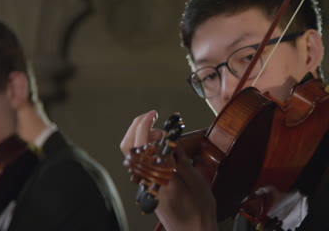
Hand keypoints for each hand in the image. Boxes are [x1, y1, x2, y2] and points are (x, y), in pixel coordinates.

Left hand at [120, 110, 217, 230]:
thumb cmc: (199, 212)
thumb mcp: (196, 181)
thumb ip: (180, 159)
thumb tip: (170, 140)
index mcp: (161, 178)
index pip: (145, 146)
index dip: (147, 126)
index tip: (154, 115)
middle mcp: (148, 181)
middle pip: (129, 148)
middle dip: (136, 127)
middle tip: (151, 116)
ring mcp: (145, 185)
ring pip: (132, 155)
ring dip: (140, 137)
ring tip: (161, 133)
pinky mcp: (147, 188)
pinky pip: (140, 163)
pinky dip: (145, 148)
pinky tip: (160, 147)